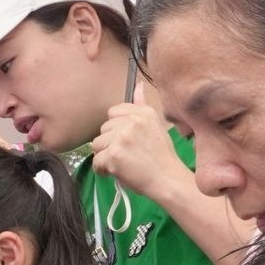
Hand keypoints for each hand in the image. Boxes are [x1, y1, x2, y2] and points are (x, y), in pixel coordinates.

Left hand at [90, 83, 191, 204]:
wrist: (168, 179)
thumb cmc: (162, 156)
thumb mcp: (156, 125)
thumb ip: (142, 105)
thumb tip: (137, 85)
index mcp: (143, 112)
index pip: (113, 112)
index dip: (116, 129)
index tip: (125, 141)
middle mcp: (132, 121)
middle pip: (104, 129)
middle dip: (110, 143)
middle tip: (126, 155)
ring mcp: (122, 137)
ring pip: (97, 144)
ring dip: (105, 156)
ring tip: (120, 164)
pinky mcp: (114, 154)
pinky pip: (96, 161)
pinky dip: (103, 170)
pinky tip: (115, 172)